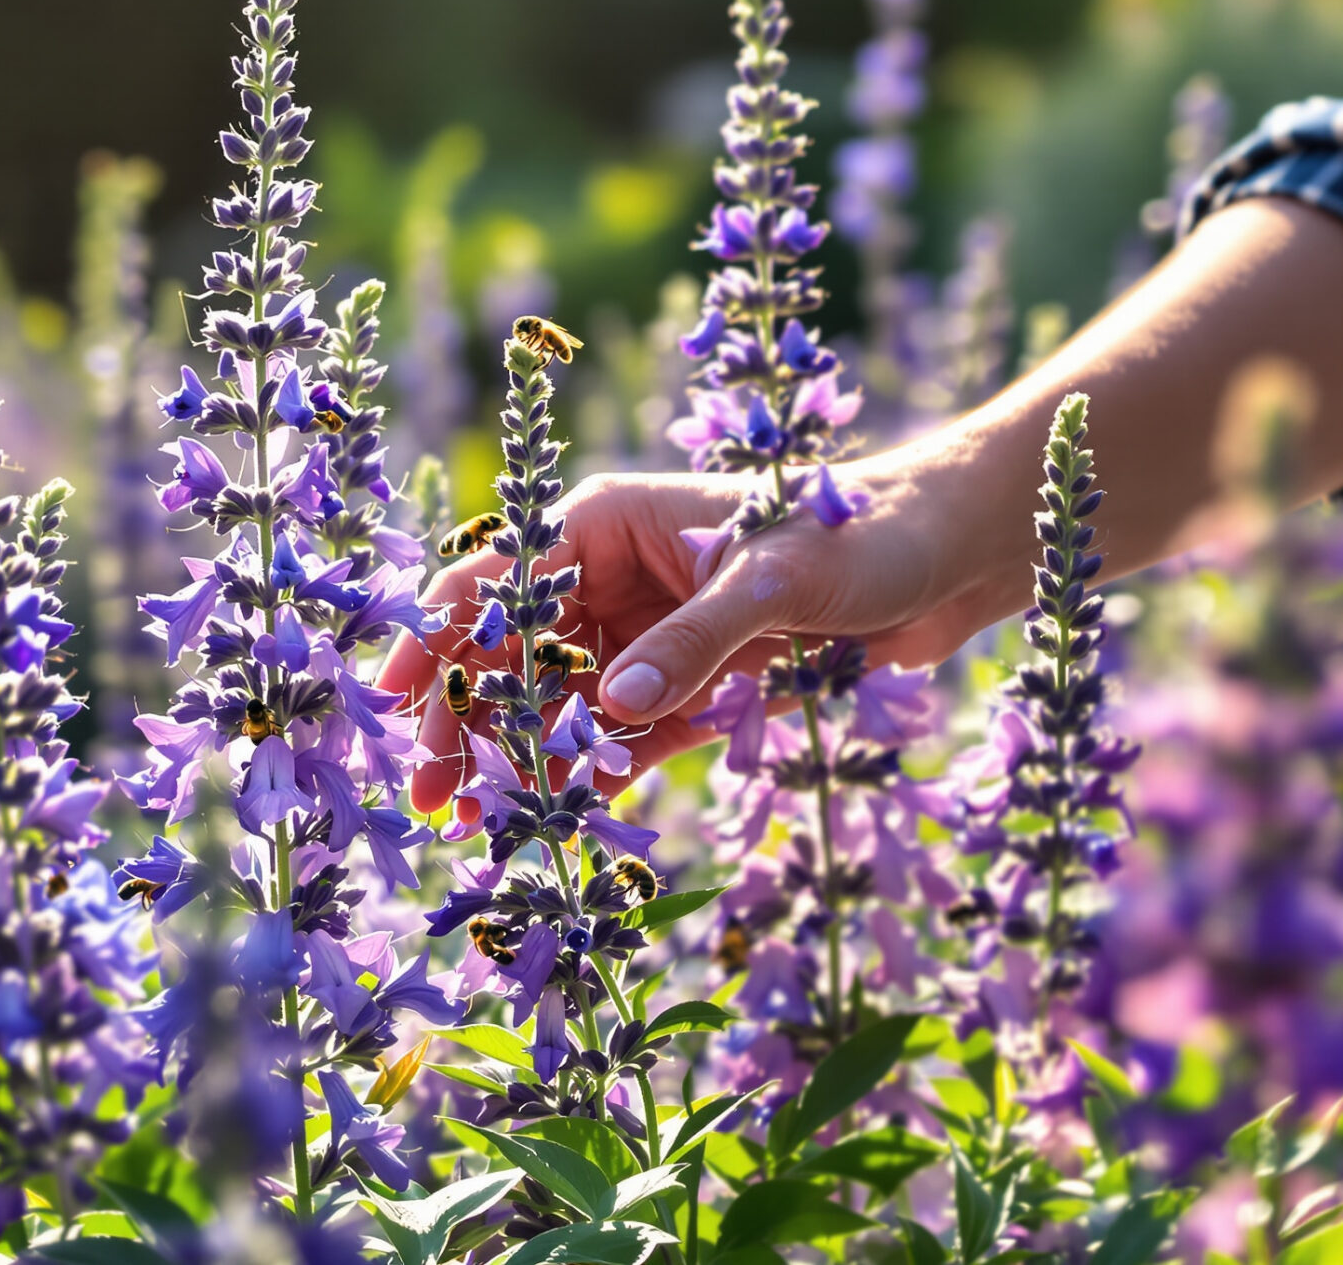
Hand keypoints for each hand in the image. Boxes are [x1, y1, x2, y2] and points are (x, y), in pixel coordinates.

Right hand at [377, 458, 1010, 814]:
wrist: (951, 555)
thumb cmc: (861, 533)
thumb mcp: (771, 581)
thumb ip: (689, 644)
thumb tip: (610, 709)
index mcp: (609, 520)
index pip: (496, 579)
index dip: (435, 637)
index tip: (391, 700)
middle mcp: (614, 573)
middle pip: (515, 651)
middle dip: (470, 720)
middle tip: (429, 795)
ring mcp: (651, 630)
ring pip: (562, 702)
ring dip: (524, 759)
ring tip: (481, 821)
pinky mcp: (693, 678)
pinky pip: (624, 733)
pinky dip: (595, 771)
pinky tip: (559, 812)